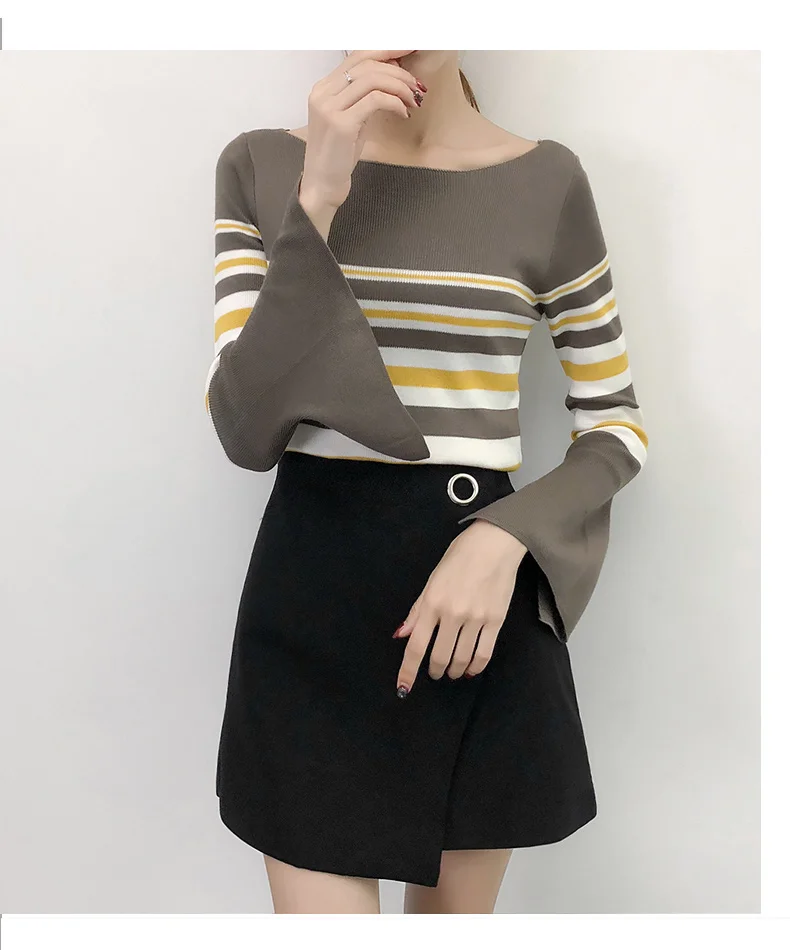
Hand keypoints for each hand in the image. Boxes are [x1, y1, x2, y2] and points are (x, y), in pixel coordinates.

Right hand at [298, 50, 424, 209]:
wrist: (322, 185)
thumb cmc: (338, 156)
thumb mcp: (352, 120)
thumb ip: (365, 98)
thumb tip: (392, 78)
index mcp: (324, 88)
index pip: (357, 57)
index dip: (385, 50)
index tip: (408, 51)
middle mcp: (323, 93)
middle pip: (366, 64)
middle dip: (398, 71)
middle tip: (416, 85)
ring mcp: (329, 108)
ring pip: (372, 79)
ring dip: (399, 87)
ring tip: (413, 100)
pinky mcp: (341, 124)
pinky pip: (375, 100)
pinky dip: (394, 102)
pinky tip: (403, 112)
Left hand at [393, 520, 527, 696]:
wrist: (494, 544)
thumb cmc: (459, 557)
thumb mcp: (432, 580)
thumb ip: (418, 611)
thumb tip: (402, 635)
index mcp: (432, 602)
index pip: (416, 645)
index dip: (408, 671)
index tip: (404, 688)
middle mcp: (452, 614)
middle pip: (439, 657)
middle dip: (435, 671)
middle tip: (435, 673)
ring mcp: (476, 618)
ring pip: (461, 659)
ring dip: (454, 671)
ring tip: (452, 672)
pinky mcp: (496, 620)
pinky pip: (484, 653)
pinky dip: (475, 667)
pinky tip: (470, 669)